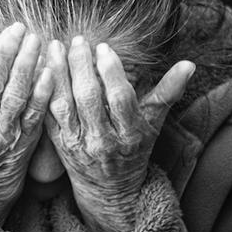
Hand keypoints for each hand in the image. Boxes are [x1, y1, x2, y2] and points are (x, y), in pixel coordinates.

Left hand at [44, 36, 193, 231]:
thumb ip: (169, 92)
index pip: (120, 99)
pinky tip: (41, 69)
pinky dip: (43, 92)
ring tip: (54, 47)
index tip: (104, 47)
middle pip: (89, 98)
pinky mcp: (58, 145)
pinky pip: (48, 115)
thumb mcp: (154, 124)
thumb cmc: (134, 150)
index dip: (111, 72)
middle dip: (81, 66)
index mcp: (130, 134)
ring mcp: (78, 144)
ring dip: (58, 74)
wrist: (109, 190)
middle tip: (78, 41)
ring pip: (64, 104)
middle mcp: (103, 140)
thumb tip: (190, 65)